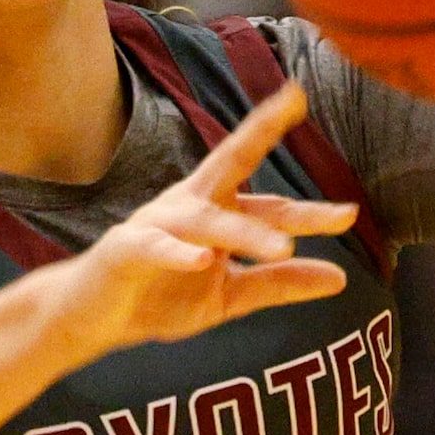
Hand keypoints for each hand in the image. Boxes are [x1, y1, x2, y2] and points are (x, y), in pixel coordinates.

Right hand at [56, 82, 356, 353]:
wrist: (93, 319)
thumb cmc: (161, 295)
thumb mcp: (230, 295)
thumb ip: (279, 284)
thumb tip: (341, 279)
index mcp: (215, 211)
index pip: (264, 195)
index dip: (300, 190)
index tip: (337, 176)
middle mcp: (188, 206)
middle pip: (232, 167)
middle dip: (262, 134)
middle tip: (298, 115)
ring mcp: (156, 224)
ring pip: (207, 220)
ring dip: (246, 234)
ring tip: (284, 249)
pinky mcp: (126, 250)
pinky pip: (156, 247)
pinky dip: (179, 253)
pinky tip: (204, 259)